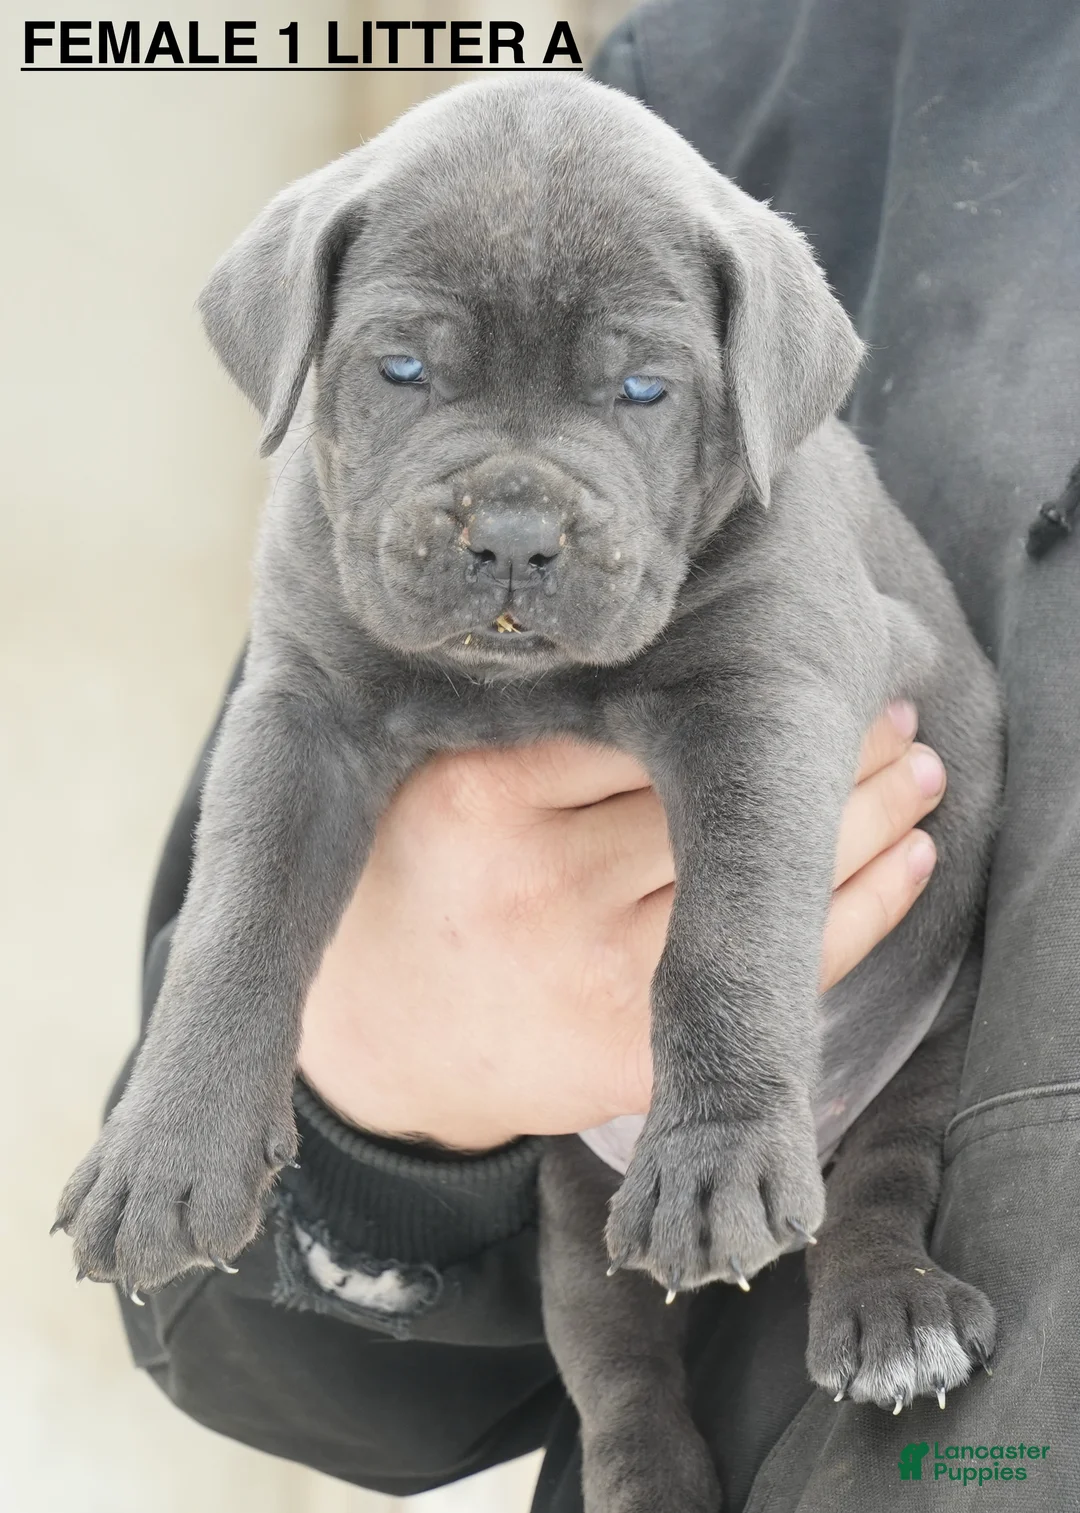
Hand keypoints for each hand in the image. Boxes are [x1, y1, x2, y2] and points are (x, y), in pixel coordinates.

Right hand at [298, 702, 944, 1150]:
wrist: (378, 1052)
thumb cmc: (420, 887)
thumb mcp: (436, 782)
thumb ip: (532, 718)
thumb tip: (693, 637)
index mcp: (476, 797)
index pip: (640, 718)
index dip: (741, 681)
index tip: (800, 644)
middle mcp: (537, 884)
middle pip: (713, 795)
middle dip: (825, 742)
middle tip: (894, 693)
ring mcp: (590, 974)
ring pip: (763, 880)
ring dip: (867, 815)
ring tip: (918, 763)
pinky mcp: (634, 1053)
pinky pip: (772, 972)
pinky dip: (861, 908)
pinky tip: (909, 854)